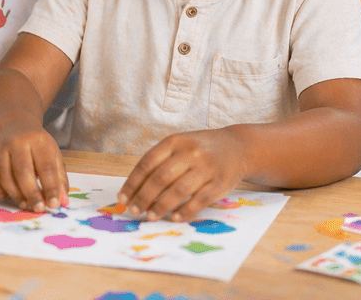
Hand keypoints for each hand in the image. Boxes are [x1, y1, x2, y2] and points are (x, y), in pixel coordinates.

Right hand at [0, 120, 67, 211]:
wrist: (13, 125)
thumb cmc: (36, 145)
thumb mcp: (53, 154)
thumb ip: (60, 178)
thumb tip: (63, 202)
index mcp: (38, 141)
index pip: (46, 167)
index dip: (50, 187)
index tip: (54, 204)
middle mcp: (17, 142)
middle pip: (23, 171)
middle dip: (32, 193)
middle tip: (38, 208)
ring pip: (4, 175)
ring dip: (15, 194)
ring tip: (25, 204)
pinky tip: (6, 196)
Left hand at [117, 129, 246, 220]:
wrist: (237, 147)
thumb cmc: (200, 149)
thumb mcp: (180, 146)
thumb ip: (160, 162)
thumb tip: (135, 189)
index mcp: (175, 142)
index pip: (148, 162)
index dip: (133, 182)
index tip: (123, 197)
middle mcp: (190, 152)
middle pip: (161, 177)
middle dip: (144, 196)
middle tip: (134, 210)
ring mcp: (206, 167)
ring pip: (179, 190)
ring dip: (161, 206)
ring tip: (150, 217)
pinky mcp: (220, 182)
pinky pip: (200, 200)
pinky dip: (185, 211)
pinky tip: (173, 218)